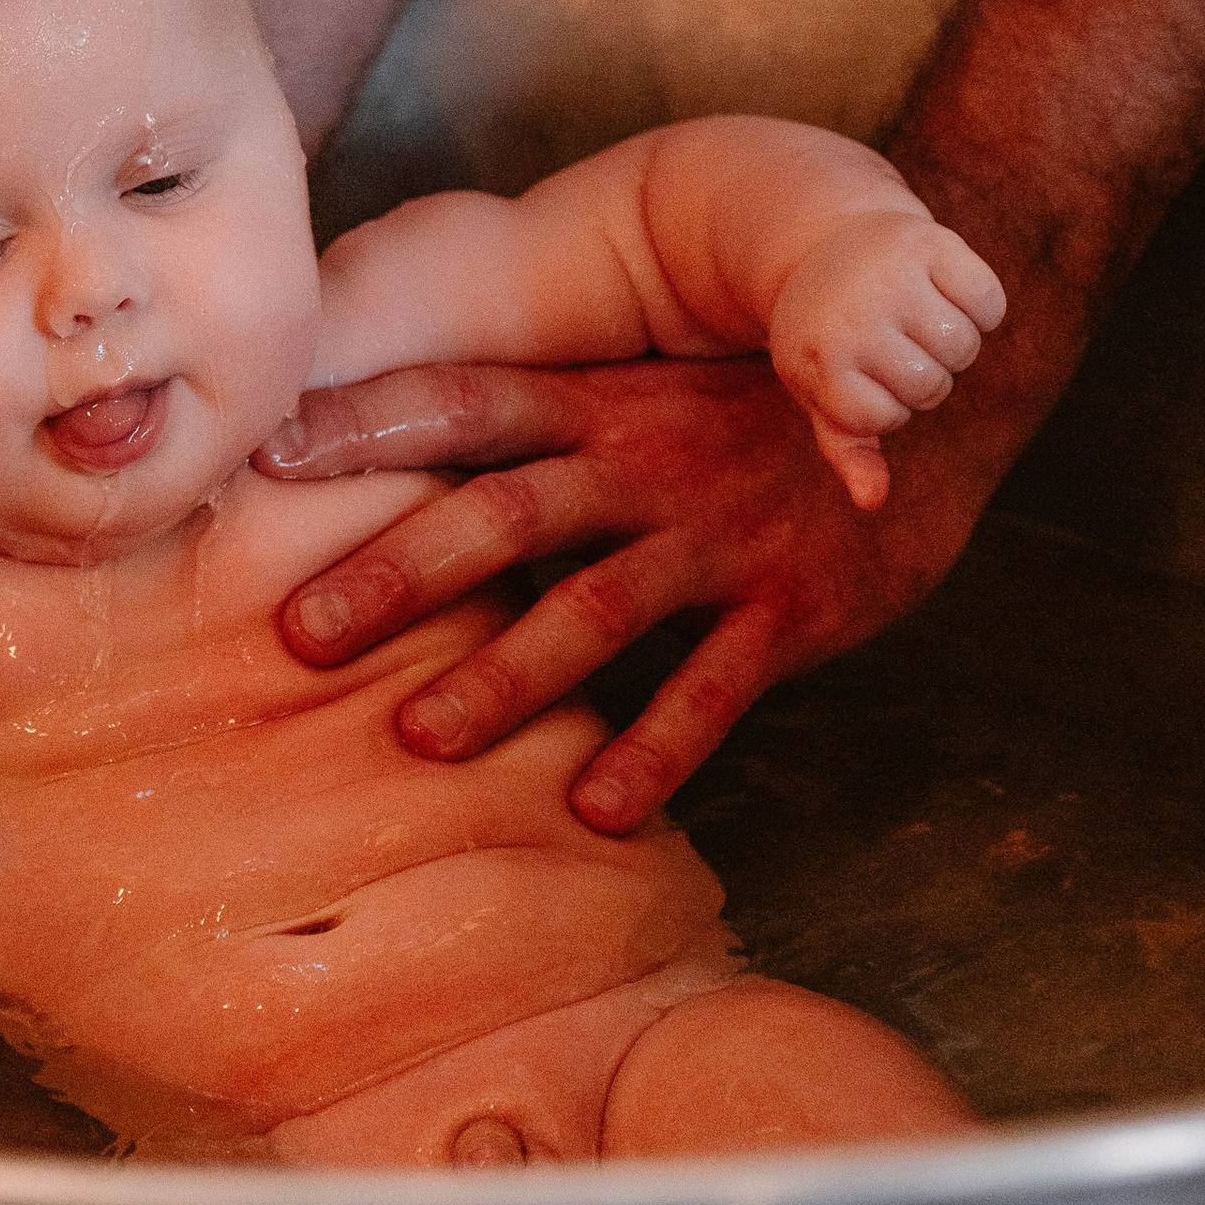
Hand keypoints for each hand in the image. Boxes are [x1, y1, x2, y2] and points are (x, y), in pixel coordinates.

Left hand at [257, 356, 1007, 833]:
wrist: (941, 393)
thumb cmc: (762, 412)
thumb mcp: (651, 394)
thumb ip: (546, 437)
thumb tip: (406, 477)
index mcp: (602, 405)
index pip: (462, 402)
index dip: (363, 423)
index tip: (263, 457)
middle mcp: (649, 462)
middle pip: (500, 512)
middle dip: (395, 574)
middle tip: (297, 635)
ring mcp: (721, 536)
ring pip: (594, 608)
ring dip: (505, 675)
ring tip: (420, 737)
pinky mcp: (796, 605)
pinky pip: (715, 687)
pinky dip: (657, 749)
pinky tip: (597, 811)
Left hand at [767, 215, 1006, 508]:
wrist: (823, 247)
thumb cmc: (826, 334)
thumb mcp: (819, 389)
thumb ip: (847, 447)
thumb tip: (872, 502)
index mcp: (820, 356)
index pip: (886, 417)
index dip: (883, 406)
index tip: (858, 375)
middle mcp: (855, 314)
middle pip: (931, 384)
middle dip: (920, 375)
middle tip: (892, 343)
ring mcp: (892, 275)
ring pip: (964, 347)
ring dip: (952, 344)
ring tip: (918, 321)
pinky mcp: (930, 242)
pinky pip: (989, 302)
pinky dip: (981, 306)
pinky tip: (948, 293)